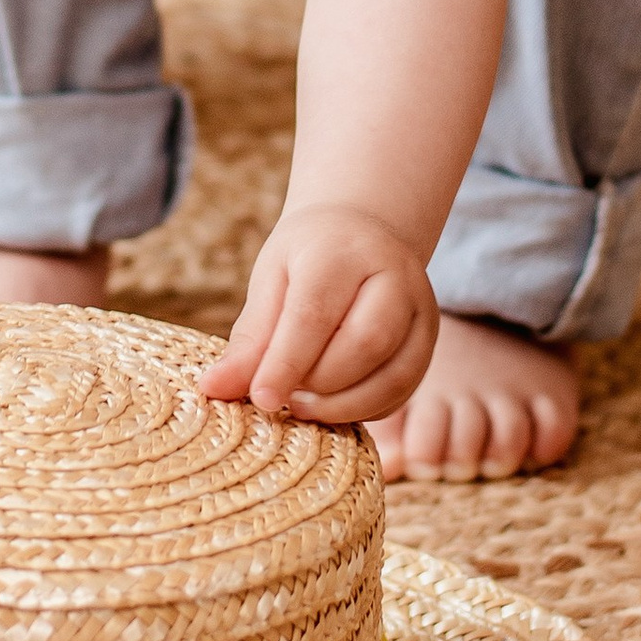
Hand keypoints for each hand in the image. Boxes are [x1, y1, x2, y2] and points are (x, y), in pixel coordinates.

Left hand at [196, 204, 439, 427]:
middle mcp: (394, 276)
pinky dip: (366, 409)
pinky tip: (332, 405)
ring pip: (394, 374)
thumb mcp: (272, 280)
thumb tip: (213, 389)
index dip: (287, 363)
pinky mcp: (428, 340)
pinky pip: (403, 390)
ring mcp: (420, 309)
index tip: (260, 398)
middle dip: (319, 384)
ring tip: (303, 404)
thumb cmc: (309, 257)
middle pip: (365, 344)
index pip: (315, 313)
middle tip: (283, 398)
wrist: (363, 231)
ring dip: (343, 405)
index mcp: (342, 251)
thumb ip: (251, 337)